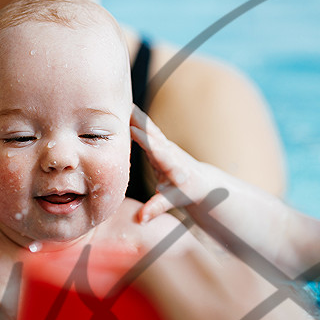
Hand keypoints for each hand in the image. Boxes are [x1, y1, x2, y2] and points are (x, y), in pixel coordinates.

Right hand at [87, 248, 319, 319]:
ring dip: (185, 261)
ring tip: (171, 290)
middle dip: (149, 256)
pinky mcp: (280, 293)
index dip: (122, 263)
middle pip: (175, 247)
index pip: (148, 261)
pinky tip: (219, 306)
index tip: (108, 281)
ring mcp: (257, 285)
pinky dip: (219, 274)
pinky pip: (240, 267)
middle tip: (132, 282)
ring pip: (209, 252)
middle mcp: (225, 286)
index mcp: (197, 311)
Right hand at [131, 108, 219, 222]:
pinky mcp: (159, 141)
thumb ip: (156, 208)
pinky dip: (135, 117)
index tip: (131, 129)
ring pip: (148, 125)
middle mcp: (168, 149)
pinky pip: (146, 126)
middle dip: (138, 120)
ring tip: (119, 100)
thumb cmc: (185, 192)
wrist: (199, 182)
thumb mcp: (171, 201)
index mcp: (170, 163)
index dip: (145, 139)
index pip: (156, 149)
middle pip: (152, 131)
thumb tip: (140, 219)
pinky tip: (124, 107)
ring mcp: (164, 143)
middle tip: (121, 106)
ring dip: (135, 114)